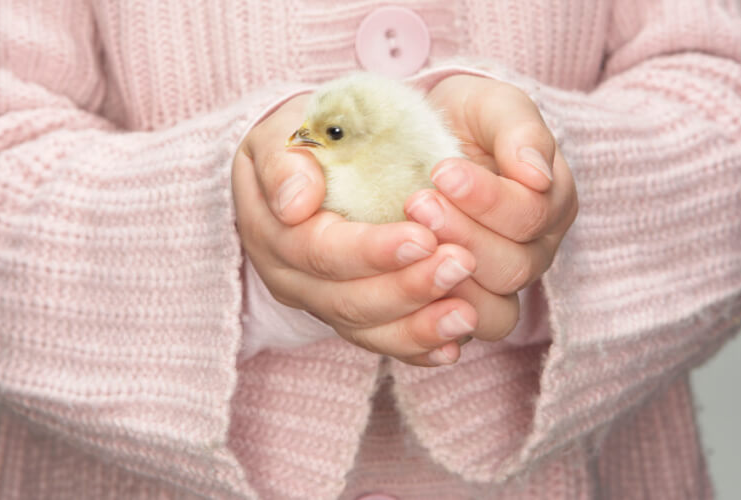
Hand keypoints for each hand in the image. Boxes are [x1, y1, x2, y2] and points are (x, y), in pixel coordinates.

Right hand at [232, 94, 478, 365]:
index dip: (370, 250)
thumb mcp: (278, 136)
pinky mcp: (354, 318)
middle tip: (461, 263)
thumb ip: (283, 165)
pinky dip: (419, 348)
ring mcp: (323, 305)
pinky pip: (383, 344)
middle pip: (347, 301)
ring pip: (368, 331)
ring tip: (466, 312)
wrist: (301, 167)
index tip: (423, 237)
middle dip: (407, 287)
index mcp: (274, 234)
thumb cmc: (299, 141)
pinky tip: (454, 345)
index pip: (319, 252)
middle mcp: (294, 281)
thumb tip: (296, 204)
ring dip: (419, 326)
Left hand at [403, 74, 577, 341]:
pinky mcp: (460, 307)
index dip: (488, 199)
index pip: (531, 216)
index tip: (442, 171)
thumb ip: (521, 133)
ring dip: (446, 279)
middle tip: (417, 202)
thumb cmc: (466, 119)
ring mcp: (498, 285)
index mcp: (550, 204)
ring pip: (492, 311)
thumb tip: (535, 175)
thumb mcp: (495, 107)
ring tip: (409, 240)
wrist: (427, 136)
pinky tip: (404, 297)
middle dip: (462, 235)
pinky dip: (433, 325)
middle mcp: (532, 251)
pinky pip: (457, 335)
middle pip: (514, 267)